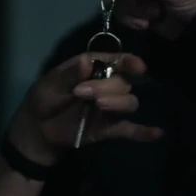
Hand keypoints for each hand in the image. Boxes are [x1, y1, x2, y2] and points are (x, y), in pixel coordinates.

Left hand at [7, 52, 162, 165]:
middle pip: (123, 83)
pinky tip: (158, 133)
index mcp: (94, 68)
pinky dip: (143, 132)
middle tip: (81, 93)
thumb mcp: (51, 83)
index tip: (137, 67)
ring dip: (118, 102)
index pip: (118, 61)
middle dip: (107, 86)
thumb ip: (69, 74)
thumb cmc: (44, 98)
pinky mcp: (109, 129)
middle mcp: (107, 85)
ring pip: (129, 102)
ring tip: (98, 105)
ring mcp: (110, 108)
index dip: (129, 62)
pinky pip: (130, 130)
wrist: (37, 129)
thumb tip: (86, 62)